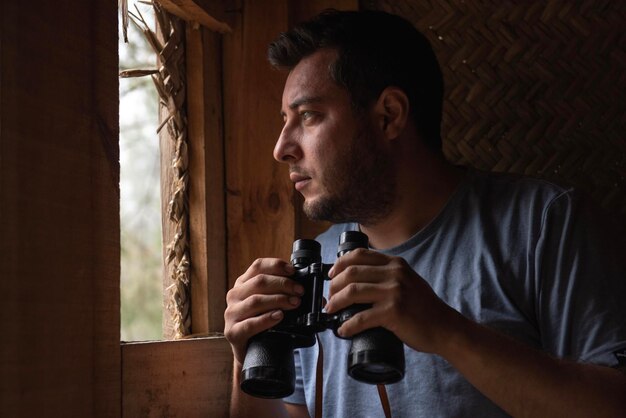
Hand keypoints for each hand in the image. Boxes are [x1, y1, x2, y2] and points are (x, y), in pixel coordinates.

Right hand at [224, 258, 304, 364]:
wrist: (250, 352)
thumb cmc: (263, 324)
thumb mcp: (270, 303)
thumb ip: (283, 293)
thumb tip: (310, 292)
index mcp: (243, 283)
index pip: (258, 266)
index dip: (276, 265)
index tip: (293, 271)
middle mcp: (234, 295)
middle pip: (259, 282)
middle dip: (283, 284)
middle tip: (300, 291)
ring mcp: (231, 313)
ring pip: (255, 300)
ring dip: (278, 300)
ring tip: (294, 303)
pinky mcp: (232, 332)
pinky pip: (250, 323)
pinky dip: (267, 319)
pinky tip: (279, 316)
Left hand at [324, 248, 459, 354]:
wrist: (444, 327)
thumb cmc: (424, 307)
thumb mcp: (408, 280)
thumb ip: (389, 275)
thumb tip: (358, 280)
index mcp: (395, 263)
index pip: (359, 255)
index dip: (340, 264)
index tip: (331, 275)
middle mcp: (394, 273)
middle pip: (351, 273)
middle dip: (334, 286)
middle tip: (329, 297)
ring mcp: (394, 292)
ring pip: (352, 292)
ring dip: (335, 303)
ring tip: (330, 311)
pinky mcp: (393, 312)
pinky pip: (361, 317)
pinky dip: (348, 325)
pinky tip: (343, 330)